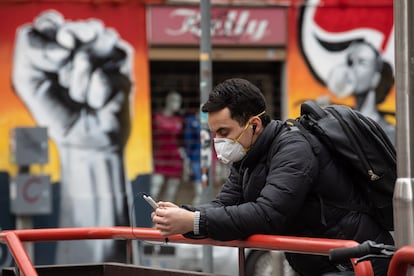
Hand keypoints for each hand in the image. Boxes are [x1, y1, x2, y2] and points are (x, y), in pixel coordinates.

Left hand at [12, 10, 132, 146]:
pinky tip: (98, 103)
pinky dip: (95, 92)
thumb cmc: (55, 111)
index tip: (51, 59)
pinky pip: (102, 74)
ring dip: (78, 80)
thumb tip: (66, 46)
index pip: (52, 23)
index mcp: (60, 42)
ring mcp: (107, 56)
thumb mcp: (27, 78)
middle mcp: (86, 44)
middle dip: (63, 65)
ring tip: (81, 96)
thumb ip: (32, 48)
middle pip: (74, 32)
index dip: (51, 34)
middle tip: (65, 84)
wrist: (83, 141)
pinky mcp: (124, 72)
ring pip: (90, 51)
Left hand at [152, 201, 194, 236]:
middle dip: (156, 216)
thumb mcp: (175, 207)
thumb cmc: (184, 214)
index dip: (158, 210)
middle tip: (160, 216)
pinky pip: (161, 232)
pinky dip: (162, 230)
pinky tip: (165, 227)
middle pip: (154, 219)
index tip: (160, 211)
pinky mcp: (170, 233)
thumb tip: (158, 204)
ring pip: (157, 226)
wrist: (191, 221)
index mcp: (168, 213)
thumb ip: (166, 204)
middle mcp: (167, 220)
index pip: (156, 211)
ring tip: (164, 221)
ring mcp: (168, 227)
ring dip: (159, 223)